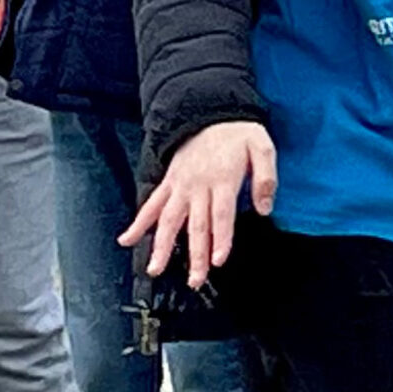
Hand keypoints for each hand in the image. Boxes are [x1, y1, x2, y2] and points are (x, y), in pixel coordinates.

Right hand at [120, 122, 277, 289]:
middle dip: (195, 255)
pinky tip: (127, 240)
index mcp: (222, 179)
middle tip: (195, 281)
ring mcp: (180, 185)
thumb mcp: (262, 147)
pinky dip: (139, 223)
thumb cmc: (239, 132)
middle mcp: (198, 186)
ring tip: (154, 270)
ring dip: (161, 246)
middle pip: (196, 225)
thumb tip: (265, 209)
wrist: (209, 110)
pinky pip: (151, 204)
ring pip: (169, 220)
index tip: (219, 261)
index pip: (222, 216)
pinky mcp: (169, 182)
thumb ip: (266, 178)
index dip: (220, 239)